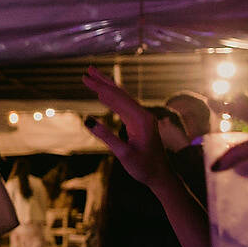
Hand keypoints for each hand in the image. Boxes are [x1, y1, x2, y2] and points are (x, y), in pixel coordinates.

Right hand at [81, 67, 173, 187]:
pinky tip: (103, 94)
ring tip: (93, 78)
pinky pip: (123, 106)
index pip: (118, 98)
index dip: (100, 87)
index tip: (86, 79)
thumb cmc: (144, 167)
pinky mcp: (139, 123)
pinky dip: (111, 98)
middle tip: (88, 70)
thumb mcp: (123, 154)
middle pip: (120, 93)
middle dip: (103, 81)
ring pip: (122, 98)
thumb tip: (87, 120)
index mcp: (141, 119)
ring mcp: (142, 118)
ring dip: (107, 87)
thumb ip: (106, 136)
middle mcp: (143, 115)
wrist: (161, 176)